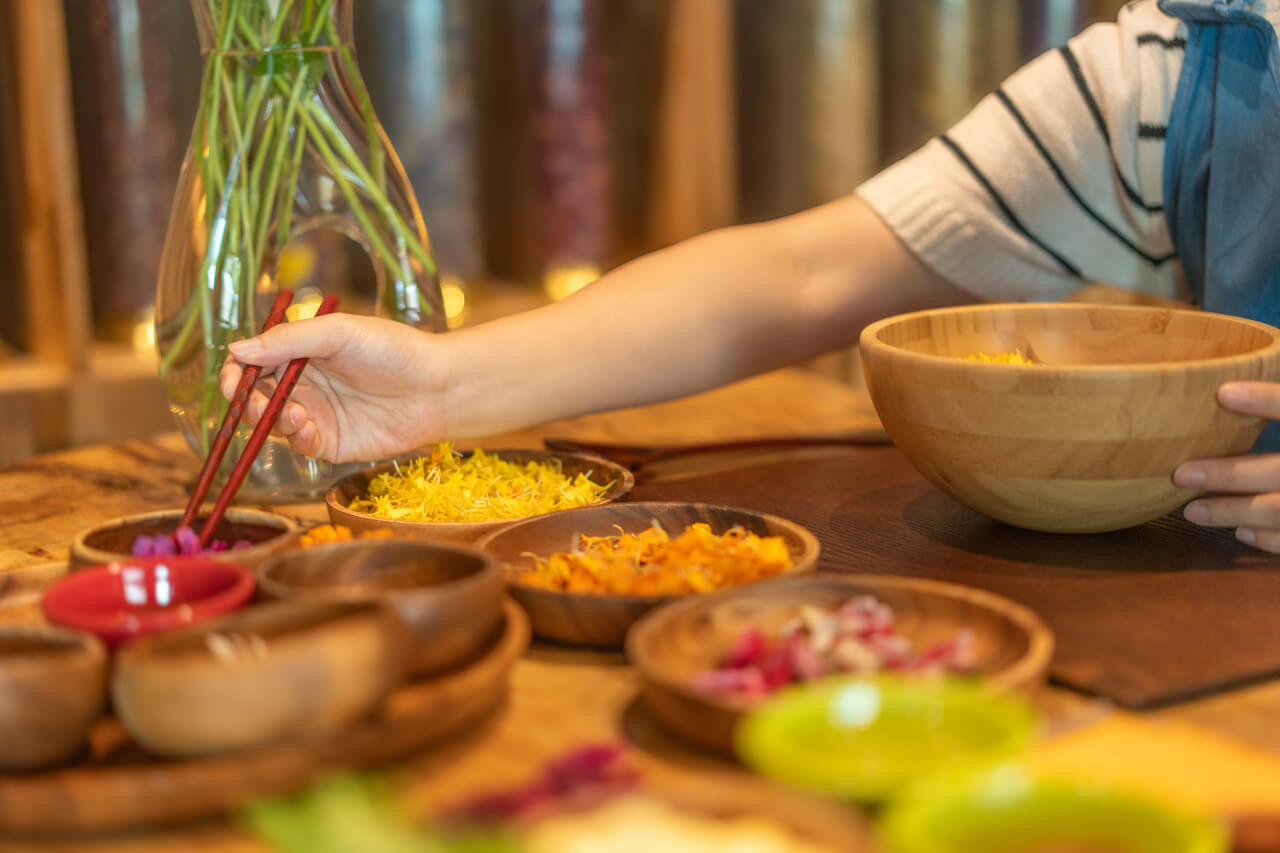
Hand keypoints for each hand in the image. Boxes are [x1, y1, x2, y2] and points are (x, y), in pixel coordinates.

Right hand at [220, 313, 446, 462]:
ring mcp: (316, 415)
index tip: (232, 378)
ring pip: (271, 422)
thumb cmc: (393, 350)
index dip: (236, 371)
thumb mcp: (339, 333)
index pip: (253, 363)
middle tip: (249, 399)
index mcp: (301, 354)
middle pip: (255, 395)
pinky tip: (305, 424)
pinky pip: (298, 444)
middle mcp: (303, 385)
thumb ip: (289, 340)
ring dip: (268, 418)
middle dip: (245, 399)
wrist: (437, 387)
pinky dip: (294, 436)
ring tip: (290, 410)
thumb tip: (237, 348)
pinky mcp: (330, 443)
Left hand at [1174, 381, 1279, 550]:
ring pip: (1279, 509)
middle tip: (1179, 474)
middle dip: (1230, 474)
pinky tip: (1241, 532)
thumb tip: (1228, 387)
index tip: (1222, 392)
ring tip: (1191, 511)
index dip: (1266, 400)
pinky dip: (1269, 538)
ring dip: (1233, 511)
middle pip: (1278, 470)